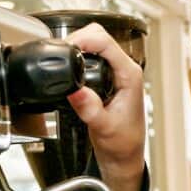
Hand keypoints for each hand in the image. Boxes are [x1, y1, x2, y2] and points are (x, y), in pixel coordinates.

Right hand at [64, 23, 145, 181]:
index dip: (83, 39)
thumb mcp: (104, 128)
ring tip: (63, 58)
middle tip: (61, 53)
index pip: (106, 42)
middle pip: (99, 35)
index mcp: (129, 76)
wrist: (124, 154)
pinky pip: (91, 55)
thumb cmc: (122, 143)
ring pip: (94, 42)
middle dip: (77, 39)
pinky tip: (69, 66)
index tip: (66, 48)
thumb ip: (90, 110)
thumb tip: (77, 92)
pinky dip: (77, 55)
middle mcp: (125, 69)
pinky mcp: (107, 76)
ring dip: (77, 45)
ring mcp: (116, 71)